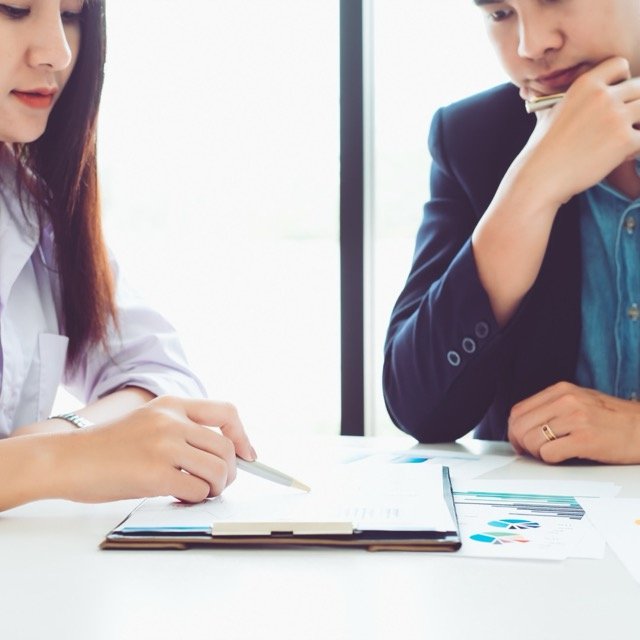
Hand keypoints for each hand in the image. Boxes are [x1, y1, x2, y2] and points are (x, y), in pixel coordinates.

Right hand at [55, 396, 255, 503]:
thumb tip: (220, 454)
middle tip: (219, 484)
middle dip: (231, 470)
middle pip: (226, 447)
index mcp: (171, 404)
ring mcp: (164, 446)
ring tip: (201, 491)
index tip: (248, 454)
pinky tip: (181, 496)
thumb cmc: (105, 447)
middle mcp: (171, 420)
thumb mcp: (146, 421)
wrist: (66, 459)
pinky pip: (197, 489)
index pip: (226, 411)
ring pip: (217, 469)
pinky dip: (196, 498)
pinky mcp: (155, 473)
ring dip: (216, 487)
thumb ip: (180, 429)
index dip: (242, 435)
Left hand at [508, 382, 639, 463]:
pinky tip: (562, 457)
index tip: (519, 441)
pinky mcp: (585, 439)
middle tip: (531, 452)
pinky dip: (550, 459)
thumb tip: (523, 424)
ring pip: (531, 440)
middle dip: (521, 443)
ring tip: (550, 453)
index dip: (514, 430)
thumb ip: (552, 407)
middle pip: (520, 426)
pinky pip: (549, 453)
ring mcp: (576, 419)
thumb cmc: (613, 418)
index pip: (518, 410)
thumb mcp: (580, 401)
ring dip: (536, 453)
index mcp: (561, 390)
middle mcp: (566, 401)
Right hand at [518, 57, 639, 206]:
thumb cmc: (542, 149)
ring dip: (638, 125)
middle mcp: (603, 96)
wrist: (540, 176)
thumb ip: (563, 98)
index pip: (620, 65)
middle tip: (621, 124)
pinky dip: (636, 147)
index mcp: (585, 84)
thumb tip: (538, 88)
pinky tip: (622, 156)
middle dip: (634, 106)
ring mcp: (616, 117)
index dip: (623, 80)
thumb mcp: (547, 113)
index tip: (617, 98)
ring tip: (624, 139)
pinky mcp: (625, 140)